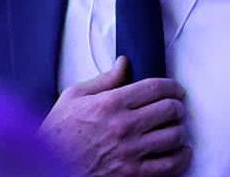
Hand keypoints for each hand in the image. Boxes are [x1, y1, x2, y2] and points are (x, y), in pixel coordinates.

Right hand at [40, 57, 190, 176]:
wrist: (48, 168)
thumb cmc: (58, 133)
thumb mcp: (73, 97)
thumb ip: (104, 80)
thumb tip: (124, 63)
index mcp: (111, 103)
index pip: (156, 87)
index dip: (173, 86)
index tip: (176, 89)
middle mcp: (124, 126)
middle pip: (170, 109)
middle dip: (178, 106)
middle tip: (176, 107)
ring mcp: (131, 152)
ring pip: (174, 136)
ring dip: (180, 129)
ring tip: (176, 127)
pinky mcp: (133, 174)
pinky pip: (170, 165)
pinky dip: (182, 156)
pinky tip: (180, 151)